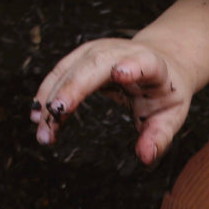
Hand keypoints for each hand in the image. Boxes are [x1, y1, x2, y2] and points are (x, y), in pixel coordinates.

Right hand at [30, 37, 195, 165]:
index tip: (120, 73)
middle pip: (95, 65)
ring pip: (70, 69)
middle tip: (55, 116)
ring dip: (52, 98)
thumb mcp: (171, 116)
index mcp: (152, 65)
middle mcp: (121, 52)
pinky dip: (46, 94)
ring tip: (42, 132)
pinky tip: (37, 117)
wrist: (160, 61)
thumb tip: (145, 157)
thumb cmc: (165, 93)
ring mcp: (98, 51)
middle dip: (73, 88)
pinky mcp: (81, 57)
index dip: (133, 66)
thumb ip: (159, 137)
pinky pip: (59, 74)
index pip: (143, 62)